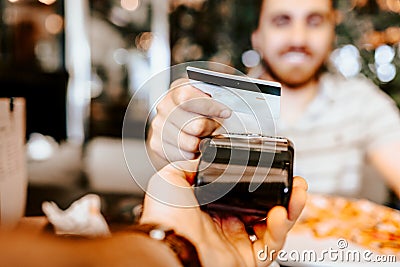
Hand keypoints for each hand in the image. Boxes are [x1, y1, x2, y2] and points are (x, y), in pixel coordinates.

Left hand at [140, 161, 307, 266]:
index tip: (272, 170)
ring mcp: (237, 243)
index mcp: (211, 208)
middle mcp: (226, 226)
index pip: (243, 195)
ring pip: (273, 227)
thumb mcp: (170, 179)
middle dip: (282, 195)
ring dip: (289, 210)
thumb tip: (201, 159)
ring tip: (297, 193)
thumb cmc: (164, 218)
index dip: (260, 184)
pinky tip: (281, 213)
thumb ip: (187, 166)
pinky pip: (272, 246)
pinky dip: (281, 230)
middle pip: (263, 209)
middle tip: (294, 182)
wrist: (169, 246)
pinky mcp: (247, 260)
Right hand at [147, 78, 231, 165]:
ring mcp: (159, 125)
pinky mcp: (157, 143)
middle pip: (195, 125)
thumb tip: (227, 103)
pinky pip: (183, 154)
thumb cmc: (198, 108)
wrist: (179, 122)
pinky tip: (194, 144)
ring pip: (191, 143)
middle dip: (211, 129)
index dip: (210, 107)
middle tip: (214, 127)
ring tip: (204, 137)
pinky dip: (193, 153)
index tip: (225, 113)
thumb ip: (218, 95)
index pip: (188, 98)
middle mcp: (165, 106)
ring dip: (203, 142)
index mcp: (178, 89)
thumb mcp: (208, 95)